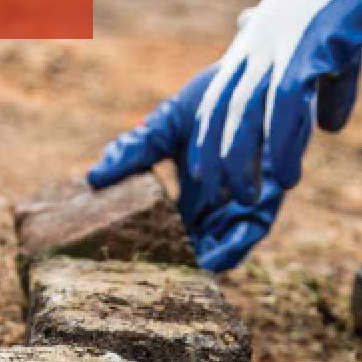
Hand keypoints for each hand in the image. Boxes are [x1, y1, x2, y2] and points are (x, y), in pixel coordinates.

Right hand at [88, 64, 356, 271]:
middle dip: (176, 265)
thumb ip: (133, 151)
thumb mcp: (165, 125)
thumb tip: (94, 177)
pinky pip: (249, 232)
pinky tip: (212, 257)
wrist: (265, 78)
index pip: (167, 232)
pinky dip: (232, 246)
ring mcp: (241, 206)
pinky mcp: (268, 200)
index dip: (150, 249)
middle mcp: (215, 207)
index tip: (127, 264)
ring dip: (203, 262)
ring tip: (179, 278)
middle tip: (152, 282)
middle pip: (193, 247)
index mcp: (189, 194)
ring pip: (221, 247)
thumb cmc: (212, 102)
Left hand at [191, 0, 361, 203]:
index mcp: (258, 39)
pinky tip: (286, 174)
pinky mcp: (312, 45)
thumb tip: (328, 128)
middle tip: (215, 197)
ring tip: (247, 199)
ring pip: (249, 112)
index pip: (219, 93)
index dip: (209, 134)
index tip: (201, 173)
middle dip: (216, 156)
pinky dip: (283, 143)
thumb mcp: (334, 42)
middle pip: (223, 108)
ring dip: (245, 160)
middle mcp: (260, 43)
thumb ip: (326, 87)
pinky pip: (287, 105)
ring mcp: (282, 43)